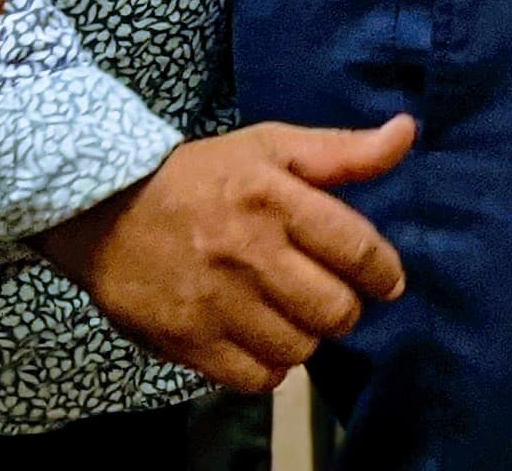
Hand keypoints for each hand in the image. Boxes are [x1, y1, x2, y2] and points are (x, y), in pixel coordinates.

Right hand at [40, 117, 416, 392]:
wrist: (104, 210)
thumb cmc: (201, 176)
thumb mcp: (272, 147)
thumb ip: (343, 151)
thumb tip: (407, 132)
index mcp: (274, 199)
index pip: (356, 249)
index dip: (384, 272)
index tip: (387, 280)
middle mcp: (248, 253)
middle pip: (333, 310)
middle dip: (344, 308)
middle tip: (331, 296)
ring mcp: (215, 303)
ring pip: (298, 349)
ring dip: (305, 337)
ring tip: (291, 315)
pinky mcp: (186, 341)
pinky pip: (254, 379)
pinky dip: (267, 368)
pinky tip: (260, 341)